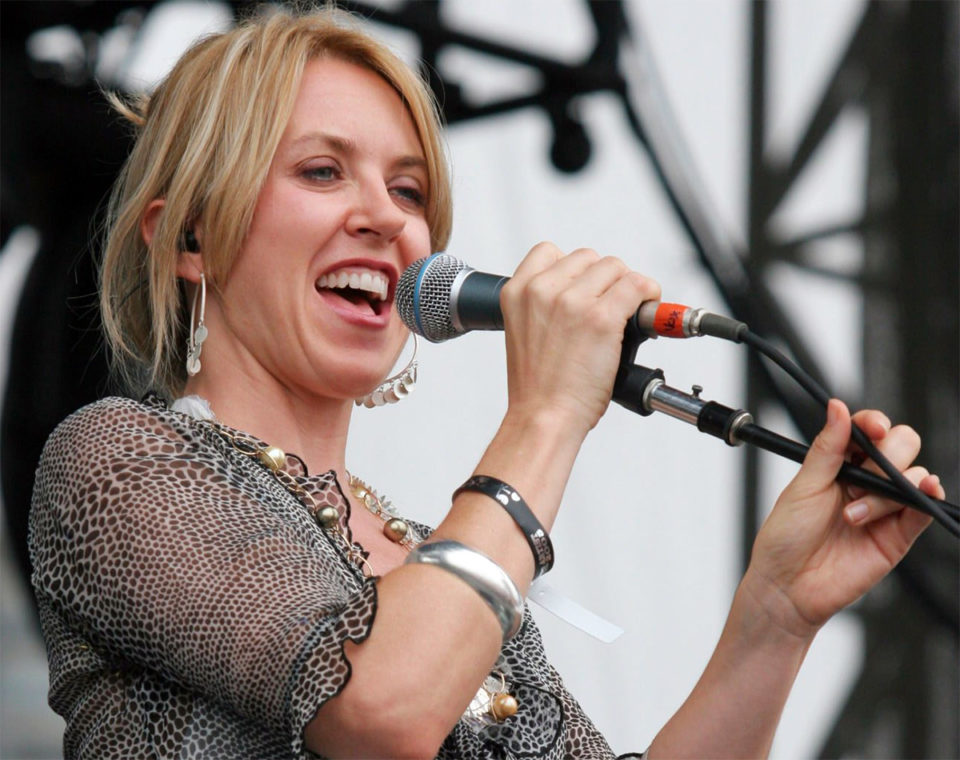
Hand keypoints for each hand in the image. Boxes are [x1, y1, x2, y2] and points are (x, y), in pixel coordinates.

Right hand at [499, 243, 659, 435]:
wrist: (544, 417)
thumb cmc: (539, 386)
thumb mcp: (525, 331)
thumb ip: (546, 304)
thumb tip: (589, 290)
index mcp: (517, 292)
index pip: (550, 251)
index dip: (574, 270)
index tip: (584, 290)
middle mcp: (543, 290)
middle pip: (590, 258)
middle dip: (604, 282)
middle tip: (607, 311)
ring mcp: (573, 302)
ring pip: (616, 268)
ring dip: (626, 288)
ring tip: (624, 317)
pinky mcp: (603, 318)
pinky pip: (638, 286)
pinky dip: (649, 296)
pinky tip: (644, 314)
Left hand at [743, 399, 941, 638]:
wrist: (788, 586)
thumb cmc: (786, 537)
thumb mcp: (803, 486)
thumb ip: (827, 448)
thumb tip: (838, 407)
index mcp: (838, 464)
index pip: (868, 431)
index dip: (874, 423)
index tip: (872, 427)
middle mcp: (864, 481)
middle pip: (900, 446)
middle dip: (887, 454)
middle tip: (861, 477)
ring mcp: (883, 507)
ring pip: (913, 475)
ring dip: (885, 490)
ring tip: (852, 516)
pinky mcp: (898, 534)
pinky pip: (924, 509)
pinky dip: (928, 496)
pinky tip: (923, 491)